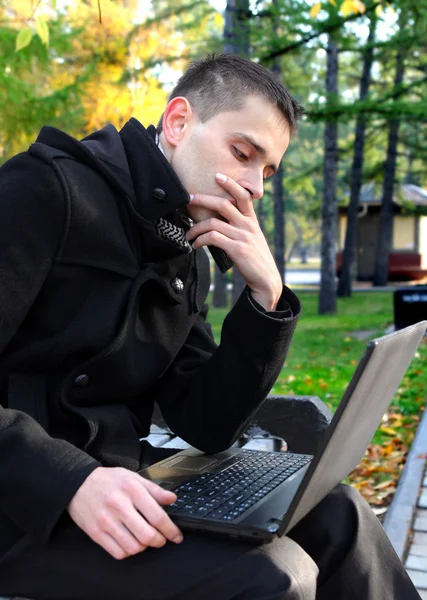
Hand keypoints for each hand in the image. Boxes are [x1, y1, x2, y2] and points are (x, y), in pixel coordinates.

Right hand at [67, 466, 182, 559]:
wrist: (78, 484)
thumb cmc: (108, 480)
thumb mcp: (133, 477)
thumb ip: (154, 489)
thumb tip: (172, 499)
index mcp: (132, 490)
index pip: (157, 516)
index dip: (171, 530)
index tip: (176, 536)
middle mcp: (119, 506)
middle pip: (147, 536)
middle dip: (159, 541)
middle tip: (161, 539)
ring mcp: (106, 521)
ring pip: (133, 547)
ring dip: (144, 547)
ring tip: (144, 539)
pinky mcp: (96, 533)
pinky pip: (118, 553)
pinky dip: (128, 552)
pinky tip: (130, 542)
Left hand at [187, 173, 282, 309]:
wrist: (266, 279)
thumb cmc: (255, 259)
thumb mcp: (252, 238)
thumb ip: (240, 227)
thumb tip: (219, 222)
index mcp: (252, 220)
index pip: (243, 195)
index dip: (230, 184)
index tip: (217, 176)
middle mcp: (247, 225)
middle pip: (223, 204)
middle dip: (202, 199)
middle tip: (188, 199)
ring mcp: (242, 236)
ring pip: (213, 222)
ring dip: (196, 228)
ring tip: (189, 235)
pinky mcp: (237, 249)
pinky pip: (213, 238)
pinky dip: (200, 240)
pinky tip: (196, 245)